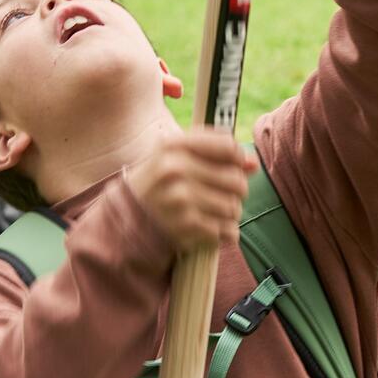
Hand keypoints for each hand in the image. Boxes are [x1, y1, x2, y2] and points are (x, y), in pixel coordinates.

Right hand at [125, 128, 257, 252]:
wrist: (125, 220)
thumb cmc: (158, 183)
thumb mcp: (176, 158)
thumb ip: (215, 154)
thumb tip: (253, 163)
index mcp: (173, 147)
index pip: (226, 146)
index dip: (238, 157)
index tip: (236, 165)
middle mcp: (175, 170)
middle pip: (235, 179)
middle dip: (236, 189)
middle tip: (223, 193)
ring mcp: (180, 200)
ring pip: (233, 207)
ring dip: (230, 212)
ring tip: (214, 211)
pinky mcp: (185, 227)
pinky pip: (226, 230)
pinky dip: (224, 231)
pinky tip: (210, 227)